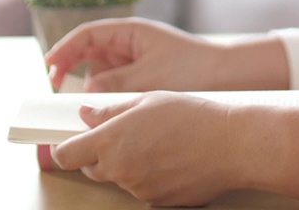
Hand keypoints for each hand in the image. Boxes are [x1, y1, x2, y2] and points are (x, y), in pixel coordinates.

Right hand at [44, 18, 220, 92]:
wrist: (227, 77)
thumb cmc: (192, 68)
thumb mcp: (149, 76)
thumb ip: (115, 81)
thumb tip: (86, 89)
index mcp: (131, 32)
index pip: (88, 35)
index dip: (65, 48)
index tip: (49, 65)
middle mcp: (130, 44)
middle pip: (89, 52)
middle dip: (70, 67)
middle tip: (55, 87)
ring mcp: (135, 60)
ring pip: (100, 71)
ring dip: (88, 84)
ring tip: (79, 101)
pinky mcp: (142, 78)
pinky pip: (114, 84)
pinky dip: (104, 94)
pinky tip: (101, 108)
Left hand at [51, 92, 298, 205]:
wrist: (233, 144)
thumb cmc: (194, 116)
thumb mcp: (148, 99)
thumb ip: (111, 109)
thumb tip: (88, 114)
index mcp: (111, 140)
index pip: (67, 154)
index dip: (66, 148)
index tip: (68, 141)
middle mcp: (120, 169)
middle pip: (92, 168)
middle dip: (101, 153)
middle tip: (126, 135)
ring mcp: (138, 189)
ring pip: (119, 177)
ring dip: (129, 164)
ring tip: (158, 143)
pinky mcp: (156, 202)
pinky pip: (141, 188)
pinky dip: (149, 176)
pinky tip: (171, 158)